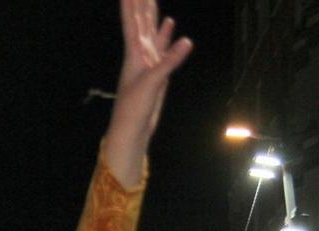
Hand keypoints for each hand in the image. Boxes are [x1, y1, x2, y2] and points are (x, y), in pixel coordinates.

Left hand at [103, 0, 192, 187]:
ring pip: (151, 32)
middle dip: (142, 5)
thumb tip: (187, 40)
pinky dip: (165, 35)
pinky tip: (170, 24)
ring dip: (152, 15)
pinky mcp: (157, 71)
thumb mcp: (152, 82)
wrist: (132, 130)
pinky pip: (163, 47)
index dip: (131, 5)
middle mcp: (140, 54)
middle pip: (142, 22)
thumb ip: (168, 61)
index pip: (132, 23)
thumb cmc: (134, 108)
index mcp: (133, 54)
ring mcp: (149, 62)